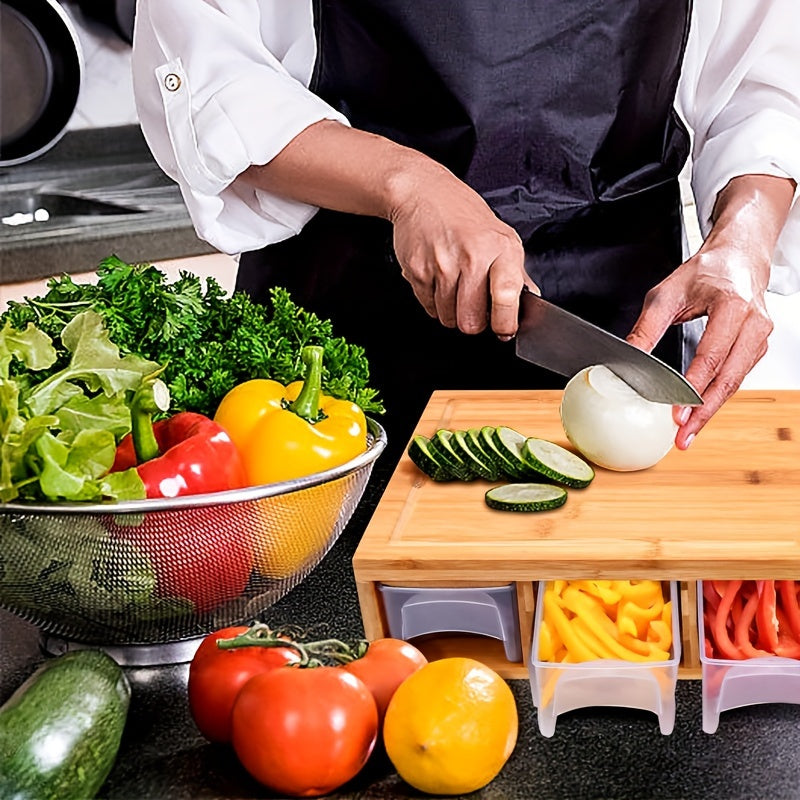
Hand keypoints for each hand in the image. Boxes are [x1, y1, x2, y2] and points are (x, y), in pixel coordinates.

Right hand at [388, 160, 537, 337]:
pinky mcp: (418, 271)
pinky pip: (428, 308)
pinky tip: (438, 279)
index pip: (506, 296)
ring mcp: (442, 265)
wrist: (422, 193)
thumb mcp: (500, 235)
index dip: (504, 322)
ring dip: (451, 311)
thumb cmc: (463, 214)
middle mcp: (472, 256)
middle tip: (473, 306)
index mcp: (500, 248)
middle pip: (471, 321)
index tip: (504, 330)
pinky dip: (433, 302)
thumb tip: (531, 300)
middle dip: (473, 322)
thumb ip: (516, 272)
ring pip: (448, 318)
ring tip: (453, 286)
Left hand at [626, 242, 771, 448]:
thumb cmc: (704, 273)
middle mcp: (753, 323)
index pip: (711, 356)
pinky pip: (736, 377)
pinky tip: (699, 413)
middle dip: (704, 411)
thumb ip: (646, 329)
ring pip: (735, 382)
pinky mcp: (757, 347)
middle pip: (728, 378)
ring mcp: (760, 337)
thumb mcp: (665, 295)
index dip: (693, 389)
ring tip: (687, 433)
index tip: (676, 413)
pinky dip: (717, 397)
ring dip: (711, 410)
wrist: (738, 258)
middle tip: (682, 435)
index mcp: (732, 305)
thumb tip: (626, 360)